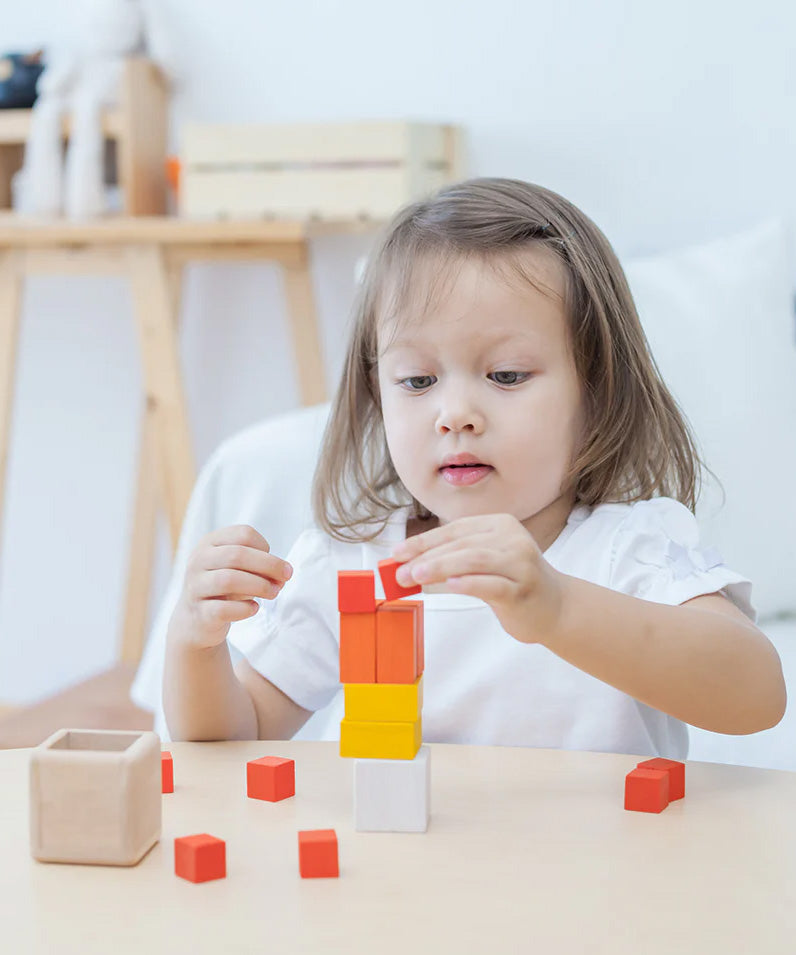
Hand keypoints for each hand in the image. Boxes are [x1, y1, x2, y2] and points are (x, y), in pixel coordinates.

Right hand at [170, 525, 292, 650]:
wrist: (196, 620)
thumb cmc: (223, 589)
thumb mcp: (238, 570)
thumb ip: (260, 567)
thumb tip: (283, 574)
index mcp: (210, 543)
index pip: (243, 534)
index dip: (265, 547)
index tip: (276, 564)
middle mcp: (198, 561)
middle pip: (237, 555)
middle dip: (269, 566)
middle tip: (285, 578)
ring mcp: (195, 586)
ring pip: (228, 580)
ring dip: (259, 586)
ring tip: (273, 593)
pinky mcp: (199, 612)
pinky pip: (223, 609)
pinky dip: (244, 609)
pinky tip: (254, 609)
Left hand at [391, 513, 565, 645]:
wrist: (555, 608)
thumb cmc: (512, 583)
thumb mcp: (484, 564)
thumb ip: (452, 561)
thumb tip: (407, 566)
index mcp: (500, 525)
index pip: (454, 530)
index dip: (423, 541)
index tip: (397, 553)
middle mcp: (512, 539)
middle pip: (462, 544)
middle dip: (426, 557)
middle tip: (400, 571)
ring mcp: (520, 563)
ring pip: (474, 560)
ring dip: (440, 567)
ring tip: (415, 576)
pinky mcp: (523, 589)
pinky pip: (492, 584)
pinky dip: (468, 582)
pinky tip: (450, 585)